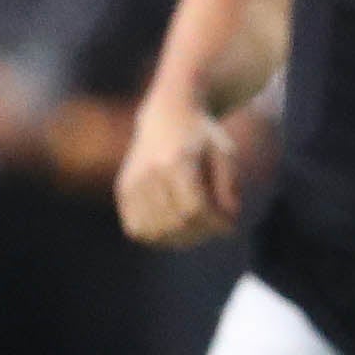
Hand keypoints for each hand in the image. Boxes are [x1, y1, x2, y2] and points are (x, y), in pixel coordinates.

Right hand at [117, 97, 243, 245]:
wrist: (166, 115)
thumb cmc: (202, 136)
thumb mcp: (225, 153)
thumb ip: (228, 187)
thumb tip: (228, 223)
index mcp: (176, 161)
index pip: (194, 208)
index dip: (216, 223)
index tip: (230, 225)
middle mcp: (149, 172)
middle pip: (177, 223)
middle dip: (203, 232)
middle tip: (216, 226)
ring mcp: (132, 182)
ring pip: (156, 232)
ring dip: (182, 239)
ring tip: (198, 228)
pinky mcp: (123, 190)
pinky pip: (137, 229)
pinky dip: (157, 236)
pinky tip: (175, 227)